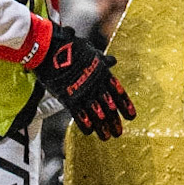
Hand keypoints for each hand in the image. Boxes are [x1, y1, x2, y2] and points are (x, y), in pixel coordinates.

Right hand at [35, 23, 134, 139]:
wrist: (51, 47)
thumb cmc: (71, 47)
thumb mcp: (90, 51)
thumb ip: (101, 60)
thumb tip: (113, 60)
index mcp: (103, 72)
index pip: (118, 92)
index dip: (125, 105)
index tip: (132, 117)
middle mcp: (95, 83)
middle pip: (109, 105)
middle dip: (114, 121)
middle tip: (119, 133)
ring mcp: (82, 90)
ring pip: (96, 112)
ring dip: (102, 126)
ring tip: (106, 137)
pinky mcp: (68, 96)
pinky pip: (78, 112)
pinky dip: (84, 123)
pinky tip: (89, 132)